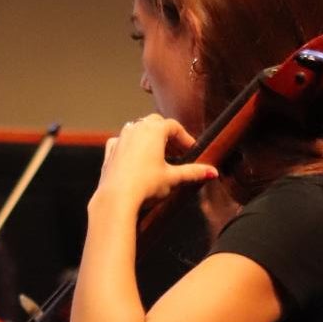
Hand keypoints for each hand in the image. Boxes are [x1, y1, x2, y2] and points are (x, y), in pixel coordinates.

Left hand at [94, 114, 214, 211]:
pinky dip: (132, 146)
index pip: (174, 127)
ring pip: (138, 129)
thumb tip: (212, 172)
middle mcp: (136, 129)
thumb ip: (193, 172)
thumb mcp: (173, 178)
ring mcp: (121, 138)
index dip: (185, 138)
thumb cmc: (146, 185)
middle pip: (156, 123)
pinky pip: (123, 141)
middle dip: (168, 136)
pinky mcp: (110, 151)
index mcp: (153, 130)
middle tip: (177, 152)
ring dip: (150, 138)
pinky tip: (136, 158)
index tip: (191, 150)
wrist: (117, 198)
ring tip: (159, 155)